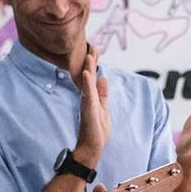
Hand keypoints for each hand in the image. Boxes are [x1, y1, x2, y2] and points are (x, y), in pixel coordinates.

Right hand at [73, 47, 110, 165]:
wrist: (91, 146)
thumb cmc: (96, 130)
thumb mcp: (103, 108)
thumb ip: (102, 94)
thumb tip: (103, 78)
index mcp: (92, 96)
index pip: (92, 76)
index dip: (94, 63)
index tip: (94, 48)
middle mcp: (88, 97)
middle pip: (89, 76)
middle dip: (91, 61)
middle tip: (91, 45)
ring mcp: (87, 103)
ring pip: (87, 82)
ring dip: (89, 68)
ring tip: (90, 55)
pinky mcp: (88, 109)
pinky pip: (88, 94)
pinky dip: (88, 83)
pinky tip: (87, 73)